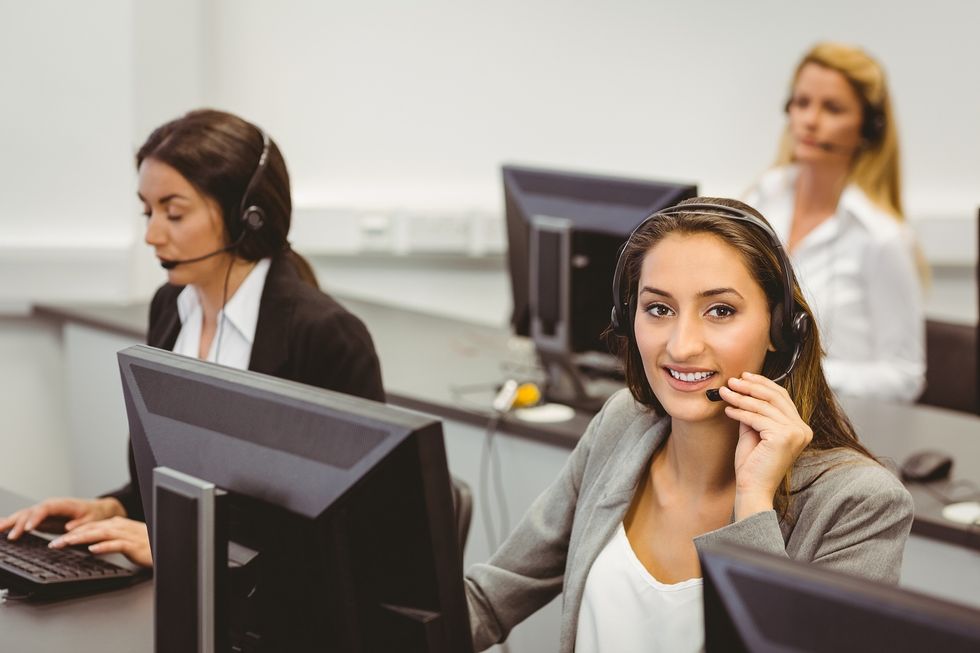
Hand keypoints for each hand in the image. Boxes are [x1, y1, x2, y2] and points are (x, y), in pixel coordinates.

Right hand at [0, 497, 125, 540]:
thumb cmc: (94, 515)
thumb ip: (80, 524)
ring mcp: (43, 511)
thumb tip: (69, 528)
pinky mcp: (39, 518)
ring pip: (23, 515)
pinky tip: (0, 527)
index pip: (46, 508)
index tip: (30, 528)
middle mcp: (50, 505)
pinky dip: (11, 523)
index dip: (36, 517)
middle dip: (19, 523)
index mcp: (63, 504)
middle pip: (31, 511)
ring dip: (10, 522)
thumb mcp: (91, 520)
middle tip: (10, 536)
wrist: (98, 510)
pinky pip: (23, 519)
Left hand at [49, 517, 152, 567]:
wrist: (167, 546)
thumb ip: (110, 540)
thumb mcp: (126, 540)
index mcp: (118, 524)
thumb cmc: (148, 544)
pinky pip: (116, 544)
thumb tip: (92, 545)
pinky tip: (93, 549)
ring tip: (67, 543)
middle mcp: (121, 527)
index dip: (73, 532)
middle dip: (71, 535)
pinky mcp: (134, 545)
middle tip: (54, 543)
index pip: (91, 526)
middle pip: (92, 528)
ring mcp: (128, 535)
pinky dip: (104, 546)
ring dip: (82, 538)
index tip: (58, 540)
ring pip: (100, 534)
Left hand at [720, 372, 812, 519]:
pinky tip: (727, 410)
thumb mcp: (754, 432)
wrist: (752, 489)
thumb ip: (754, 412)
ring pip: (763, 406)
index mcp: (800, 428)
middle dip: (751, 386)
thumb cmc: (753, 464)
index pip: (782, 397)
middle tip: (732, 381)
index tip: (744, 376)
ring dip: (741, 397)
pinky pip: (756, 418)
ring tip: (724, 393)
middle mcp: (803, 429)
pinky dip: (740, 412)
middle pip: (775, 397)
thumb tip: (742, 389)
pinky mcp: (783, 438)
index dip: (763, 384)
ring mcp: (795, 433)